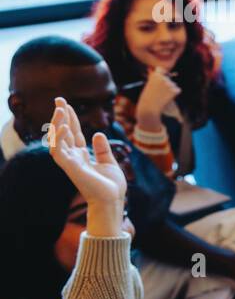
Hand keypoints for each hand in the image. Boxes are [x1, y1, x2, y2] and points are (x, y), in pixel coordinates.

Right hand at [47, 97, 127, 236]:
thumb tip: (98, 133)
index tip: (67, 104)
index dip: (70, 118)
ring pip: (57, 139)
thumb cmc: (111, 185)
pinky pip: (59, 151)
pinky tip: (65, 126)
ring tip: (60, 108)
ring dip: (57, 123)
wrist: (113, 200)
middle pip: (63, 132)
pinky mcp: (70, 167)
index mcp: (81, 155)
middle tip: (59, 99)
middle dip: (61, 116)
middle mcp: (73, 157)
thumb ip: (102, 149)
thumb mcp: (109, 162)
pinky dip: (60, 139)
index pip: (73, 133)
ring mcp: (70, 162)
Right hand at [135, 67, 180, 130]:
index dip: (161, 74)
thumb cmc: (147, 97)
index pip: (161, 69)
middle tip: (159, 92)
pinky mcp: (175, 90)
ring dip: (170, 90)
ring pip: (173, 85)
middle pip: (168, 78)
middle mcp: (163, 77)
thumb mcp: (148, 85)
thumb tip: (150, 68)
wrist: (149, 108)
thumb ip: (151, 76)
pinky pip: (177, 90)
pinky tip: (167, 98)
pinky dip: (174, 94)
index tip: (160, 79)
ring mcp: (170, 83)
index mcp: (155, 75)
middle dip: (166, 84)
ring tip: (161, 96)